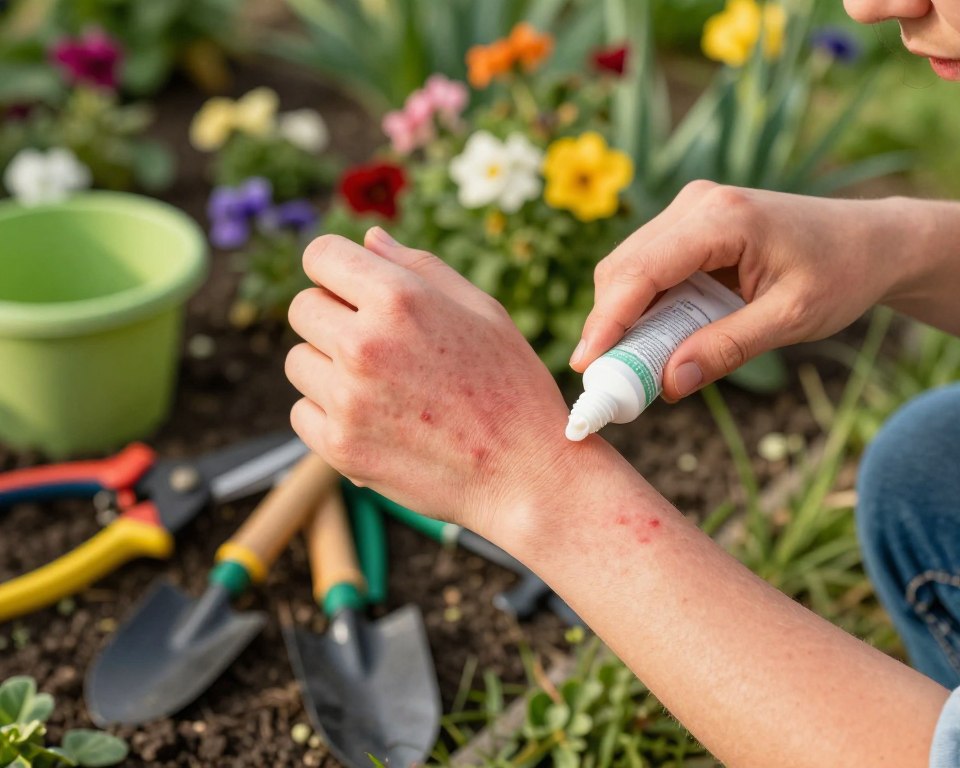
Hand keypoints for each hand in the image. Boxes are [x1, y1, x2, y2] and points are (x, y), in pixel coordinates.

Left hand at [286, 227, 579, 540]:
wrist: (526, 473)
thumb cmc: (511, 385)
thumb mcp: (481, 310)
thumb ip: (418, 267)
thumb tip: (366, 238)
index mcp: (398, 298)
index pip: (320, 255)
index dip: (336, 268)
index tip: (352, 289)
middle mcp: (364, 344)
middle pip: (303, 308)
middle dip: (333, 317)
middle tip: (379, 345)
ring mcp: (348, 400)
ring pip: (298, 361)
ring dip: (328, 367)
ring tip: (382, 387)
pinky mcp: (340, 448)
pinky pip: (301, 413)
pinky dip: (328, 414)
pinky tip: (375, 420)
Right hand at [572, 181, 910, 399]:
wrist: (871, 240)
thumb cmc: (841, 274)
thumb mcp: (791, 319)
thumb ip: (727, 349)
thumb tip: (668, 384)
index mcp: (723, 218)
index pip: (642, 271)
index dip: (607, 320)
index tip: (585, 365)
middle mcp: (697, 204)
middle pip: (623, 268)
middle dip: (608, 326)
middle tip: (606, 380)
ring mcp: (690, 209)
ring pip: (628, 268)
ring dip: (624, 318)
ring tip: (633, 367)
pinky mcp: (690, 223)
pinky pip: (648, 267)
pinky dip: (643, 307)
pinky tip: (655, 340)